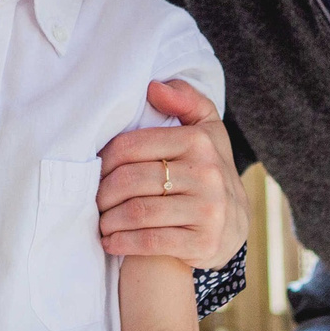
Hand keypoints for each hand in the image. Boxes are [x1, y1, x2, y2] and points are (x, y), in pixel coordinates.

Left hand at [95, 80, 247, 265]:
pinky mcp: (204, 242)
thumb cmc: (207, 170)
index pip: (132, 146)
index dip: (104, 161)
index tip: (94, 172)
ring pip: (138, 212)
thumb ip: (185, 100)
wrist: (236, 224)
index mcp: (199, 141)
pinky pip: (151, 242)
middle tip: (93, 201)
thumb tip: (153, 87)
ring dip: (109, 220)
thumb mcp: (206, 129)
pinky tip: (111, 242)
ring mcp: (208, 210)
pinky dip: (123, 243)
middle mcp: (207, 174)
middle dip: (102, 194)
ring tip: (101, 222)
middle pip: (131, 180)